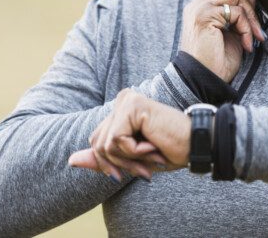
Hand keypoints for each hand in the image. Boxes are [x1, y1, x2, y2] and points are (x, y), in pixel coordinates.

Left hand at [68, 89, 189, 181]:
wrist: (196, 145)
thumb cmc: (169, 150)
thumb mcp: (130, 159)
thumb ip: (102, 158)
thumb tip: (70, 160)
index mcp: (120, 109)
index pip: (96, 141)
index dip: (111, 163)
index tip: (138, 167)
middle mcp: (121, 99)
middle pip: (97, 143)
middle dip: (120, 163)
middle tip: (146, 166)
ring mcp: (125, 100)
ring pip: (105, 145)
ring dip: (129, 160)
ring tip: (151, 154)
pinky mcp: (131, 106)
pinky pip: (116, 141)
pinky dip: (134, 152)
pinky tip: (152, 144)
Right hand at [180, 0, 264, 81]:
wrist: (203, 80)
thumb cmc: (218, 61)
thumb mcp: (233, 34)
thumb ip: (239, 12)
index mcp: (203, 7)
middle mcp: (199, 3)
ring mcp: (200, 7)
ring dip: (251, 17)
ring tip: (254, 38)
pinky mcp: (205, 14)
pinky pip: (236, 11)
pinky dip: (246, 27)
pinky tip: (247, 44)